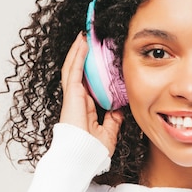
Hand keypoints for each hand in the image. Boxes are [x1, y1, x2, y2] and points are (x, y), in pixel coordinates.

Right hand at [60, 32, 122, 155]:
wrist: (83, 158)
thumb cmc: (93, 150)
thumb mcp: (110, 132)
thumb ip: (114, 119)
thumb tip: (120, 109)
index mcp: (85, 107)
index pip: (88, 81)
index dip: (92, 68)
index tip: (99, 55)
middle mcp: (77, 98)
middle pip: (79, 70)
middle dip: (84, 53)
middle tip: (90, 37)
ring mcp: (73, 95)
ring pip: (74, 66)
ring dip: (79, 49)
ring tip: (85, 34)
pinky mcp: (71, 94)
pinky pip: (74, 70)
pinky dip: (78, 55)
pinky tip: (82, 42)